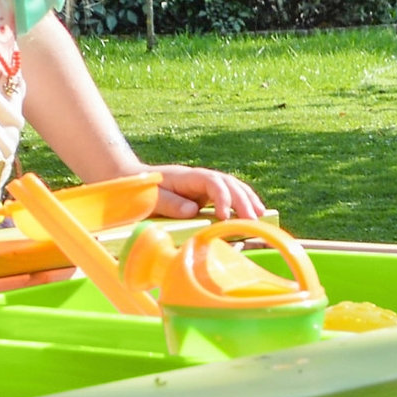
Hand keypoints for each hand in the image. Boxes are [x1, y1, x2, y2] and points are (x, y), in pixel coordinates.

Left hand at [146, 164, 265, 220]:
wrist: (135, 182)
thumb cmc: (142, 192)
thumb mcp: (151, 198)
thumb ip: (169, 202)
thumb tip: (192, 210)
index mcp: (187, 177)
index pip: (212, 181)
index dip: (222, 197)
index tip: (225, 216)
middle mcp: (200, 178)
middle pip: (228, 183)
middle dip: (242, 200)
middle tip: (252, 219)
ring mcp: (205, 186)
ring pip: (233, 187)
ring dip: (248, 200)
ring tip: (261, 215)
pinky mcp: (206, 195)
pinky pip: (229, 195)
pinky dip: (243, 202)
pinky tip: (255, 212)